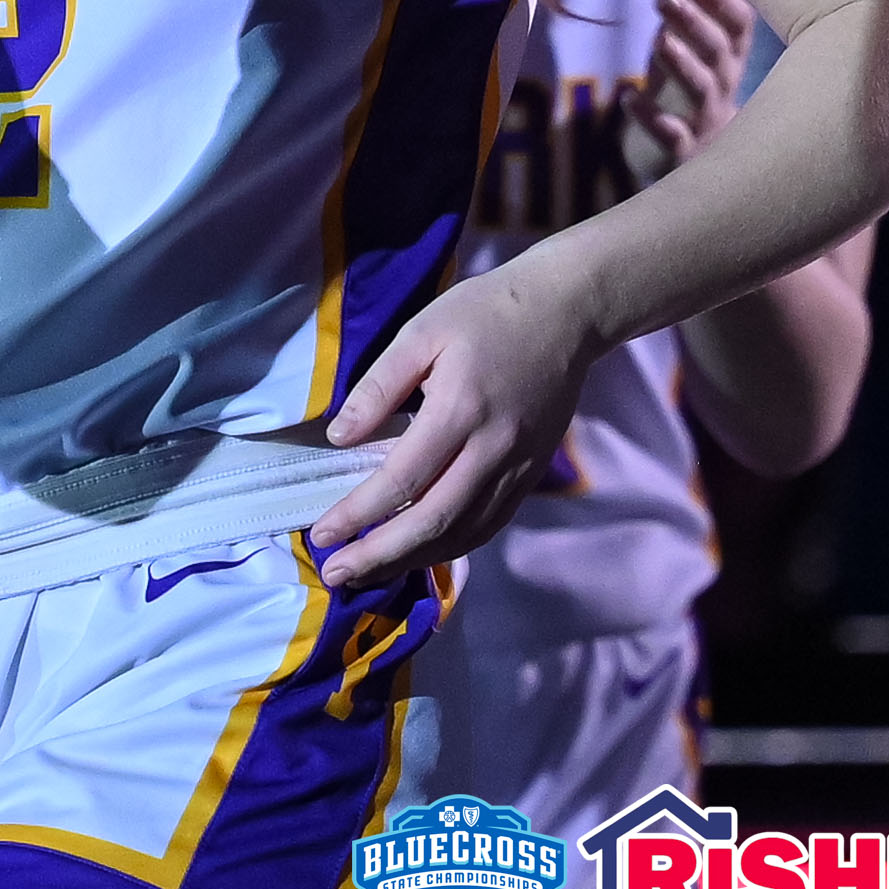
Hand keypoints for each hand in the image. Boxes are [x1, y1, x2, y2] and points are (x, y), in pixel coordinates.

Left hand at [305, 262, 599, 583]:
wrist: (567, 313)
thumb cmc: (485, 314)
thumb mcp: (420, 333)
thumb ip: (378, 388)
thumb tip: (338, 438)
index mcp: (460, 411)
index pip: (402, 479)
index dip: (359, 514)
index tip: (321, 533)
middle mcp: (494, 449)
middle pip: (434, 521)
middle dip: (381, 555)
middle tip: (336, 574)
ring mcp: (519, 467)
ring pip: (465, 532)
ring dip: (415, 560)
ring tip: (369, 575)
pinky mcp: (533, 473)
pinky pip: (491, 523)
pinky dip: (453, 545)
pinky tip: (422, 553)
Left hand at [617, 0, 751, 187]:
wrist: (724, 179)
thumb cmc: (703, 101)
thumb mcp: (703, 58)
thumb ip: (703, 16)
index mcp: (730, 62)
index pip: (738, 27)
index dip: (725, 3)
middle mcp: (726, 89)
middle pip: (718, 52)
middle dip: (695, 22)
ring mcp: (709, 121)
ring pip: (703, 90)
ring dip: (681, 63)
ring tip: (658, 40)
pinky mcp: (689, 152)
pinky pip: (672, 135)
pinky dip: (652, 116)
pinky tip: (629, 97)